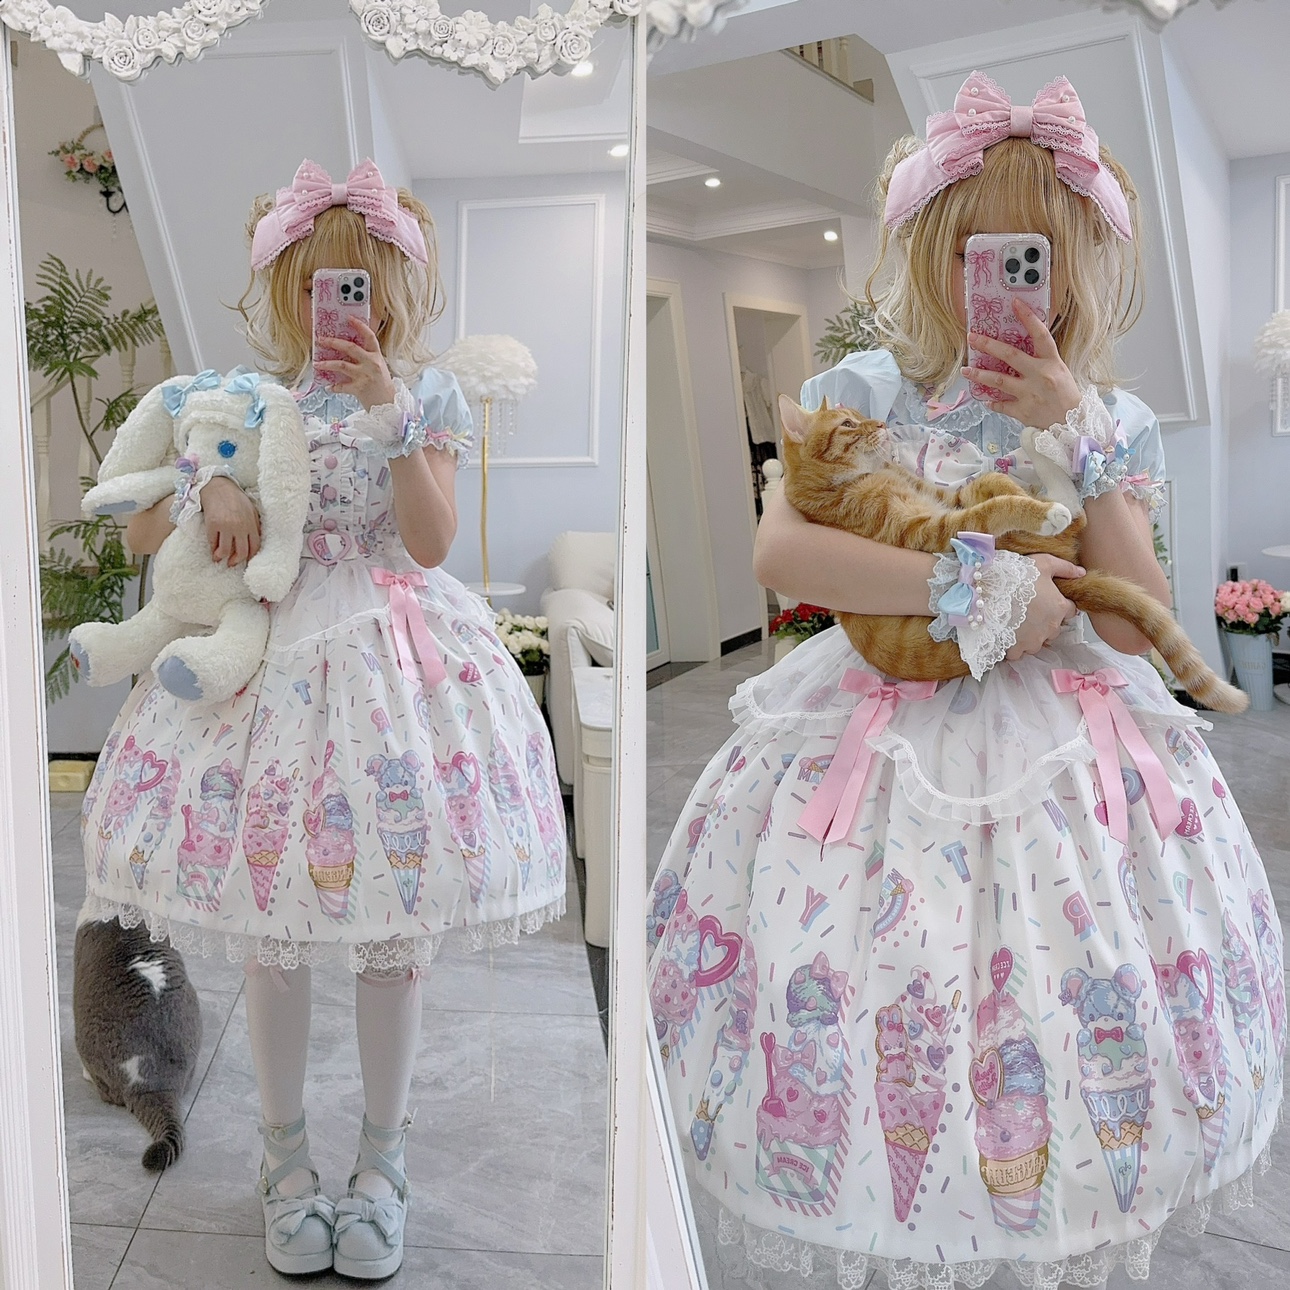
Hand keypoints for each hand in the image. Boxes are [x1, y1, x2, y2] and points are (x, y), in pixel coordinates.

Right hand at [201, 475, 259, 566]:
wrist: (218, 487)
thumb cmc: (236, 498)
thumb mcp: (251, 511)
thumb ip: (255, 526)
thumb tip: (256, 541)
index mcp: (251, 524)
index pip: (254, 547)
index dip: (250, 556)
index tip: (246, 560)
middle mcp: (239, 527)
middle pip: (241, 552)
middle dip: (236, 561)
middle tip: (232, 563)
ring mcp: (225, 526)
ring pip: (225, 550)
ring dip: (221, 557)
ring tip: (219, 558)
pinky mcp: (212, 524)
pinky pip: (212, 542)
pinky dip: (212, 549)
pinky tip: (212, 551)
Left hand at [313, 318, 396, 409]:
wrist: (388, 405)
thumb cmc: (382, 386)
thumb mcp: (379, 368)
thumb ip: (366, 358)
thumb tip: (347, 351)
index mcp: (377, 356)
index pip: (369, 337)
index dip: (359, 326)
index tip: (349, 318)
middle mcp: (371, 364)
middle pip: (350, 347)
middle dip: (333, 342)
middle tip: (321, 339)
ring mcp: (365, 375)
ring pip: (341, 365)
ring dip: (327, 364)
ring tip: (317, 364)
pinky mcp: (359, 388)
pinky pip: (341, 386)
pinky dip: (334, 387)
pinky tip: (329, 387)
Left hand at [963, 297, 1082, 427]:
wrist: (1073, 423)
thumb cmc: (1066, 395)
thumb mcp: (1060, 371)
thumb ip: (1041, 360)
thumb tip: (1019, 348)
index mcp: (1052, 362)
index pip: (1040, 335)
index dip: (1028, 318)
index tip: (1015, 303)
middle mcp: (1040, 375)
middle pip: (1010, 355)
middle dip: (988, 345)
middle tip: (972, 337)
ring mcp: (1030, 393)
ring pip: (999, 380)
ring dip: (980, 374)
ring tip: (966, 370)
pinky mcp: (1023, 411)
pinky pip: (1001, 404)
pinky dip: (992, 401)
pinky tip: (985, 398)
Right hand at [1004, 553, 1082, 660]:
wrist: (990, 592)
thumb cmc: (1018, 576)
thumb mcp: (1044, 563)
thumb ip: (1066, 568)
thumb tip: (1081, 573)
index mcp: (1060, 607)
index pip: (1071, 611)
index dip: (1060, 605)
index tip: (1048, 601)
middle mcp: (1050, 627)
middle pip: (1054, 629)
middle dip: (1045, 623)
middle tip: (1030, 611)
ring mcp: (1034, 640)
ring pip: (1038, 642)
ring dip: (1031, 637)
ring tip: (1017, 625)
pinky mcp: (1017, 648)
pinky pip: (1018, 653)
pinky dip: (1014, 648)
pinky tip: (1006, 636)